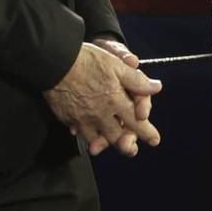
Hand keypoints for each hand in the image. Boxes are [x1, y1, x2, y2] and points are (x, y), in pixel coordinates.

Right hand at [43, 43, 162, 155]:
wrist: (54, 63)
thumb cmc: (87, 61)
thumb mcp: (117, 66)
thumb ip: (137, 81)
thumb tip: (157, 88)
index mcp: (116, 101)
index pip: (137, 122)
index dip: (147, 132)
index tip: (154, 140)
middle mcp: (101, 114)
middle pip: (117, 136)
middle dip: (126, 145)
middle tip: (132, 150)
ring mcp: (83, 118)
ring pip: (97, 138)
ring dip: (105, 143)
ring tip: (109, 145)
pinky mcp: (67, 118)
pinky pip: (79, 132)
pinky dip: (85, 135)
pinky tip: (87, 134)